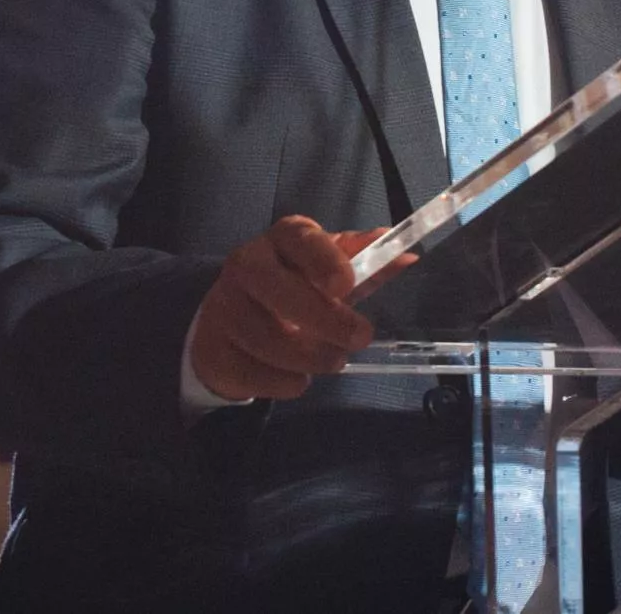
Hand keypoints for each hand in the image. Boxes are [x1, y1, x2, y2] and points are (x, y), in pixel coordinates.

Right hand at [186, 217, 388, 402]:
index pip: (300, 238)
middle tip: (360, 337)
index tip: (346, 285)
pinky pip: (250, 372)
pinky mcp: (212, 348)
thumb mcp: (329, 268)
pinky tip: (299, 379)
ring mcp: (223, 307)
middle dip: (323, 318)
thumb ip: (367, 263)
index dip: (323, 260)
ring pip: (265, 338)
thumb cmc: (293, 285)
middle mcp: (247, 265)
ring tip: (334, 361)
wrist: (230, 320)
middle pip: (277, 289)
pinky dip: (281, 382)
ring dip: (308, 357)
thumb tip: (409, 257)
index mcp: (283, 239)